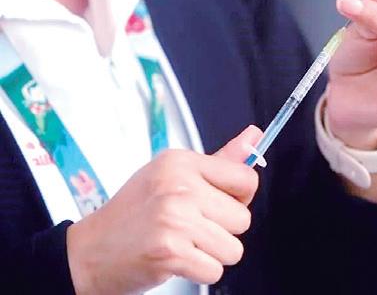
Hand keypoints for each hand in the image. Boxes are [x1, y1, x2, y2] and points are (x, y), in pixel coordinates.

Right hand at [66, 126, 262, 294]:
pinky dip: (199, 272)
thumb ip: (220, 161)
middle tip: (191, 228)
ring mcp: (174, 218)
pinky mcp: (170, 250)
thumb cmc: (133, 213)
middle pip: (243, 219)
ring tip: (183, 243)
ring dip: (211, 254)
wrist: (88, 252)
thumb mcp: (172, 175)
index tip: (217, 204)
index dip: (239, 199)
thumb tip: (255, 136)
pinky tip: (176, 259)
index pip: (246, 179)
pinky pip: (214, 270)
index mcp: (181, 162)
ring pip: (233, 248)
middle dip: (223, 231)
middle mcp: (178, 185)